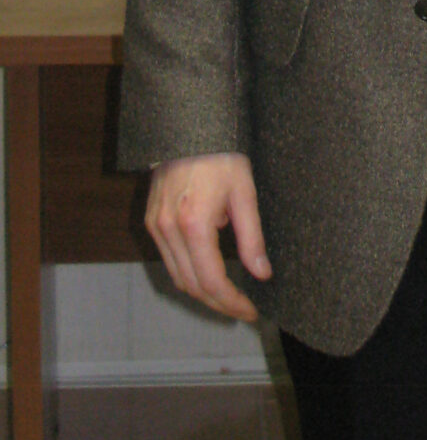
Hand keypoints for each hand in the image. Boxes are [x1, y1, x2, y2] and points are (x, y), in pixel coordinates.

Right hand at [145, 153, 271, 321]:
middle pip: (191, 286)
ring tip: (229, 297)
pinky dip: (189, 273)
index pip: (212, 281)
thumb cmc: (221, 156)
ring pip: (177, 277)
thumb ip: (252, 237)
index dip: (231, 302)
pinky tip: (209, 273)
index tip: (250, 311)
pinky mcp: (151, 222)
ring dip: (202, 292)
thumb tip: (261, 273)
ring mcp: (155, 227)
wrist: (187, 128)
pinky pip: (169, 260)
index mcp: (194, 224)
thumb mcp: (245, 193)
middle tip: (242, 309)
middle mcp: (168, 230)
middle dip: (218, 303)